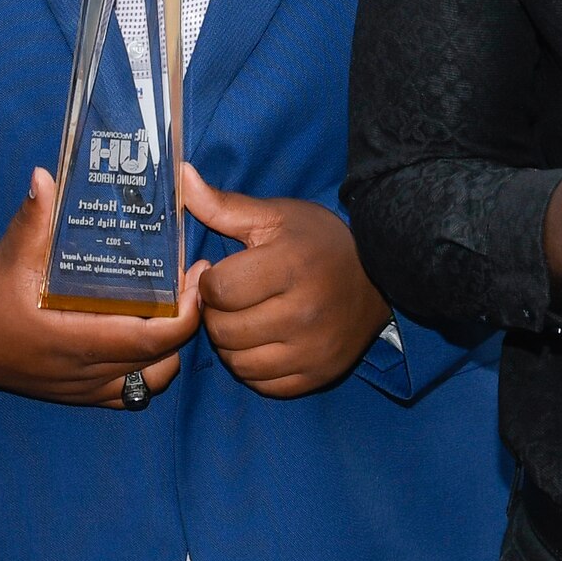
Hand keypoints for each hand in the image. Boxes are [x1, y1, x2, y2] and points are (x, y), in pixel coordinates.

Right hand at [0, 168, 201, 405]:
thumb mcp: (4, 258)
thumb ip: (31, 220)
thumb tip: (45, 177)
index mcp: (73, 341)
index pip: (151, 339)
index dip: (186, 314)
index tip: (196, 278)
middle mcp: (84, 372)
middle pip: (161, 357)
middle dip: (186, 321)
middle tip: (191, 281)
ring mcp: (83, 388)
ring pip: (151, 379)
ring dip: (169, 348)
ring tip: (170, 307)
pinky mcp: (78, 395)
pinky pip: (131, 391)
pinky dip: (148, 367)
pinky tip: (143, 334)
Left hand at [176, 167, 394, 395]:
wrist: (380, 277)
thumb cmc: (319, 243)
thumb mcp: (275, 216)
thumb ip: (223, 205)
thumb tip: (181, 175)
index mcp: (290, 265)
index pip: (218, 290)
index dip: (210, 283)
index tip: (222, 274)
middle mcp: (304, 312)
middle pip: (223, 330)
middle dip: (217, 314)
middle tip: (232, 300)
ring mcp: (313, 349)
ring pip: (238, 363)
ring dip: (231, 345)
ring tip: (245, 322)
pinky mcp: (319, 375)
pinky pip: (263, 385)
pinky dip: (254, 368)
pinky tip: (263, 344)